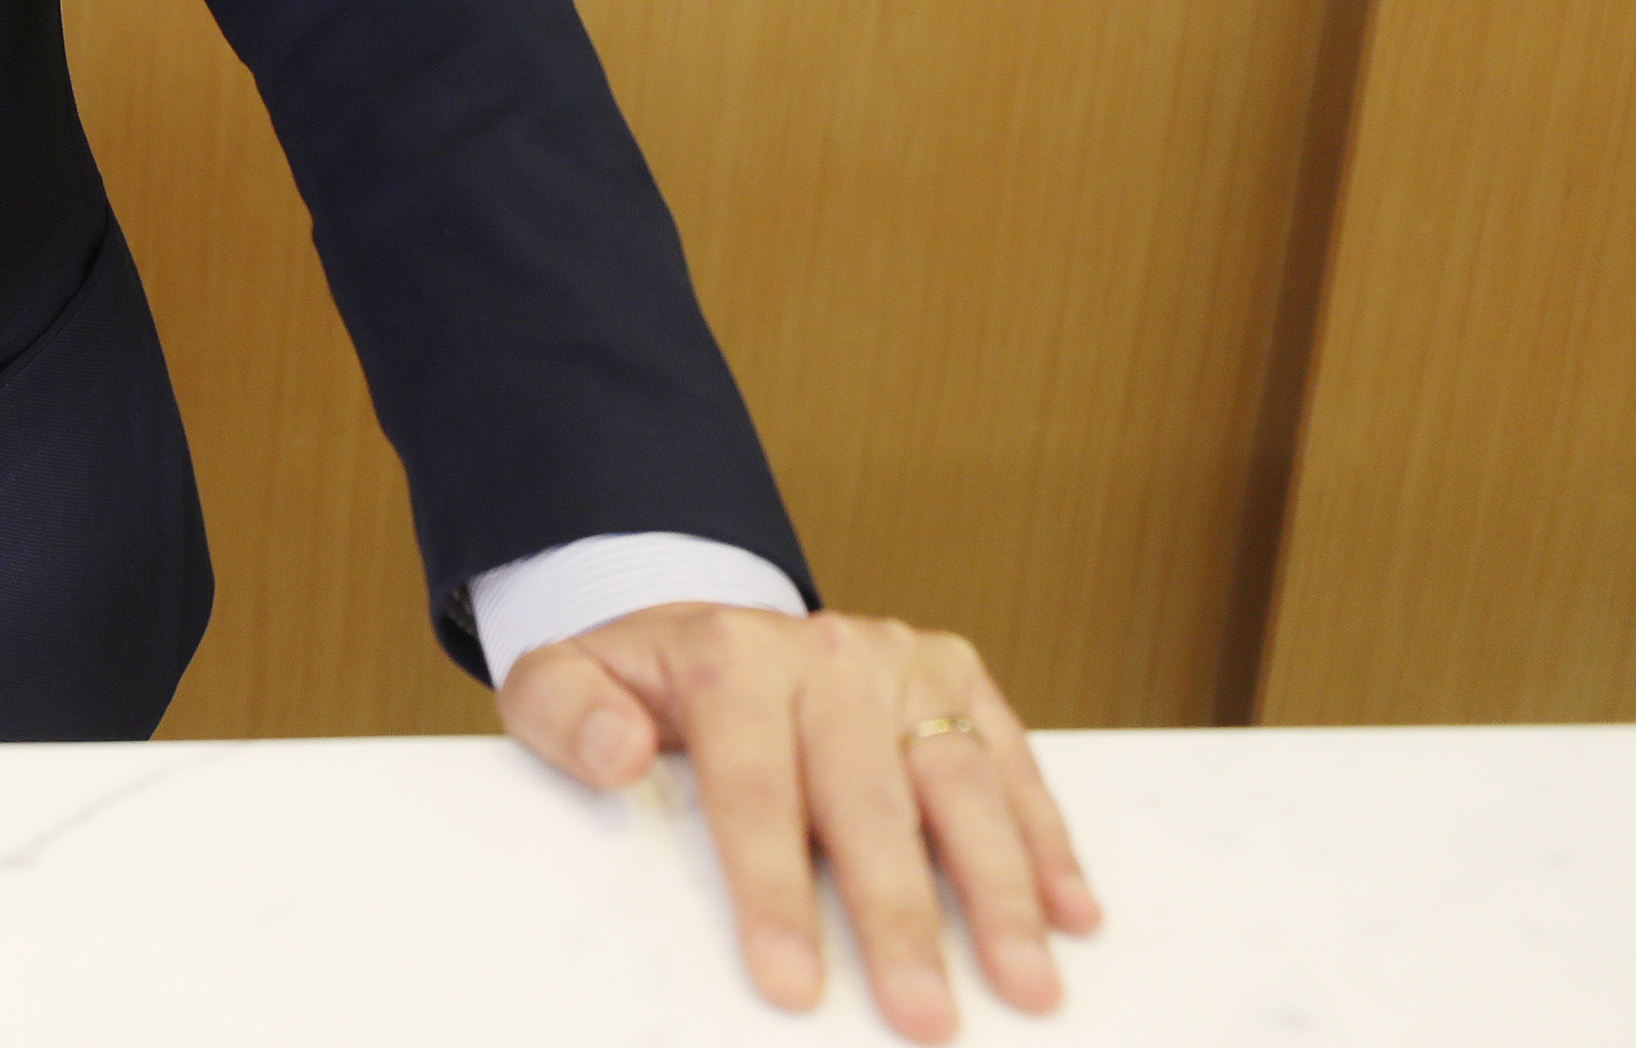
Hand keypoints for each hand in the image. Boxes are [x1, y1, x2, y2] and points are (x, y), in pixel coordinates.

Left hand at [499, 603, 1098, 1040]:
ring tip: (1026, 985)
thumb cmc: (636, 684)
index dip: (774, 893)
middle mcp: (824, 653)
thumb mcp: (561, 683)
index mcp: (728, 660)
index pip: (755, 790)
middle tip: (925, 1019)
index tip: (791, 986)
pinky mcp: (956, 673)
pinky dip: (1048, 840)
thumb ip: (563, 713)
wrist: (703, 626)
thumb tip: (618, 754)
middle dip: (901, 918)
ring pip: (960, 780)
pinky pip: (1011, 760)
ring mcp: (900, 661)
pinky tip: (1074, 916)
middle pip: (869, 799)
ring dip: (1001, 890)